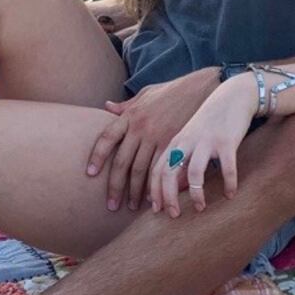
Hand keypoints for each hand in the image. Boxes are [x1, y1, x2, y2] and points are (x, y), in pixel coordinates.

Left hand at [86, 68, 217, 211]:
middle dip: (115, 187)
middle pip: (123, 162)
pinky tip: (156, 199)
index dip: (97, 156)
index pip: (107, 138)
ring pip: (142, 170)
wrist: (205, 86)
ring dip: (136, 192)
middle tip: (111, 206)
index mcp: (132, 116)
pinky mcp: (178, 144)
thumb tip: (107, 107)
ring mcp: (160, 136)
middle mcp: (142, 127)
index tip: (90, 174)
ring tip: (132, 207)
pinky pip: (164, 169)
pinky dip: (158, 186)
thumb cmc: (175, 91)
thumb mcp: (148, 93)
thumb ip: (127, 105)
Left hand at [150, 73, 260, 215]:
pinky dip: (228, 184)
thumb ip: (177, 156)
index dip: (154, 192)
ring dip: (196, 195)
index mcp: (175, 142)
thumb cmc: (210, 119)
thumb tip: (171, 184)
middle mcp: (187, 142)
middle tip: (174, 215)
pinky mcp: (227, 142)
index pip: (157, 170)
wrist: (233, 95)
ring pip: (194, 174)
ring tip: (200, 208)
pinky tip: (230, 194)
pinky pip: (226, 169)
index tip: (156, 210)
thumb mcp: (189, 135)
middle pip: (168, 173)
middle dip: (168, 197)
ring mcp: (206, 142)